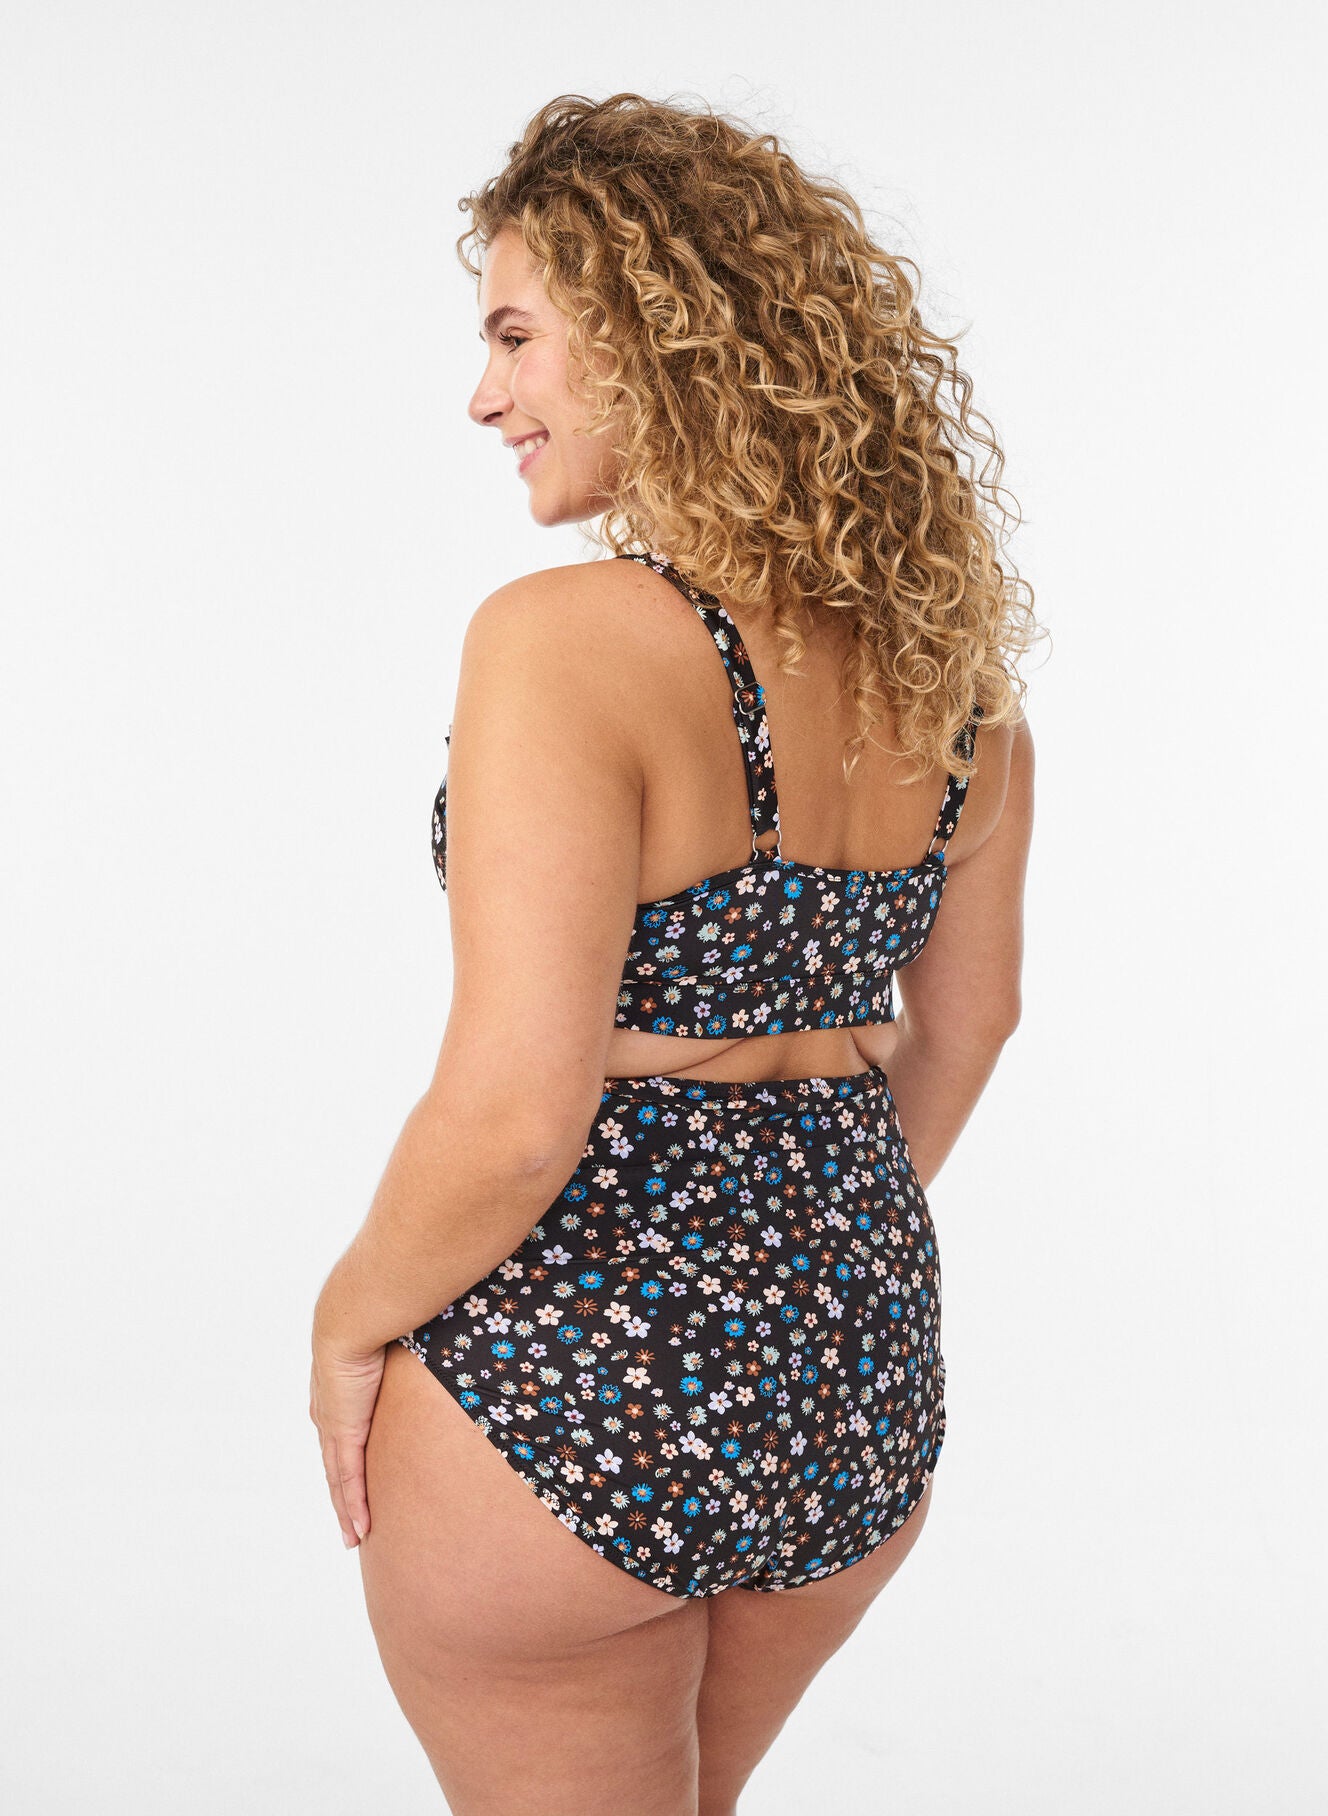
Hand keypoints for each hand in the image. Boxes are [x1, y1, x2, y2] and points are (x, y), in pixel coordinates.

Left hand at [309, 1333, 385, 1548]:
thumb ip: (404, 1359)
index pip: (340, 1440)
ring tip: (355, 1538)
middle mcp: (328, 1416)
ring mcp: (334, 1428)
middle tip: (351, 1525)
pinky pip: (348, 1479)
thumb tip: (428, 1347)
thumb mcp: (390, 1347)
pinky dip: (353, 1506)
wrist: (351, 1318)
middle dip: (342, 1498)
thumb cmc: (373, 1321)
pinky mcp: (344, 1434)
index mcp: (336, 1395)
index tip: (353, 1484)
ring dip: (347, 1512)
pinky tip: (360, 1528)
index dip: (345, 1465)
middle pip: (335, 1468)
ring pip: (339, 1482)